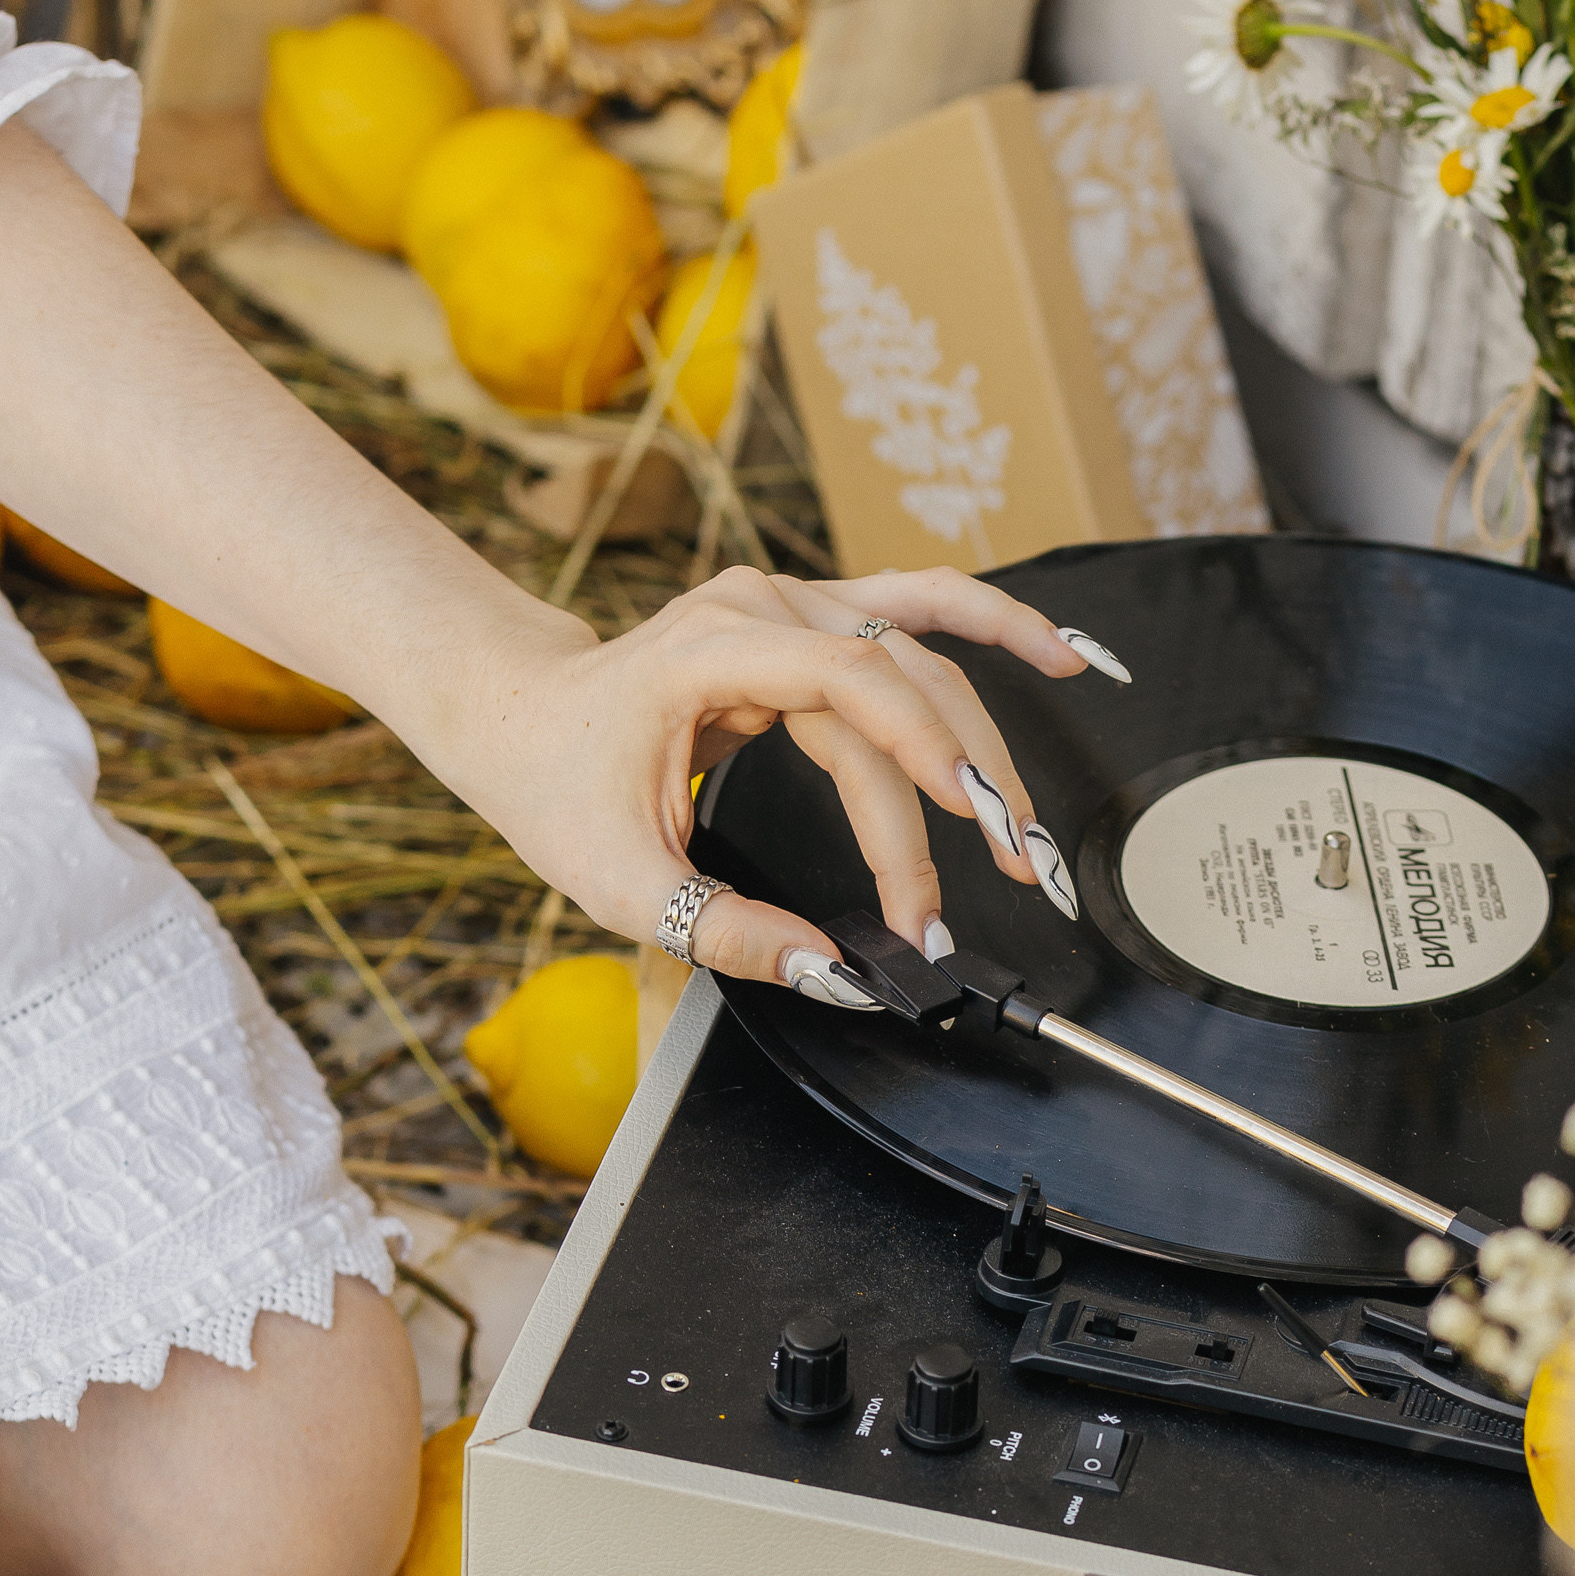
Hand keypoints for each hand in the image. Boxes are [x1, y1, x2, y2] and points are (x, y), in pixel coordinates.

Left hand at [458, 564, 1124, 997]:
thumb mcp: (624, 882)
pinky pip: (916, 611)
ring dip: (987, 731)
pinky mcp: (809, 619)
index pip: (850, 691)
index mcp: (711, 649)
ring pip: (922, 652)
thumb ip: (729, 932)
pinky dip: (990, 627)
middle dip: (964, 782)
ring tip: (1027, 817)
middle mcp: (759, 607)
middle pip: (899, 683)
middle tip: (1011, 872)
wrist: (515, 714)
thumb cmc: (555, 782)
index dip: (916, 774)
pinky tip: (1058, 653)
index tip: (951, 866)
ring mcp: (788, 603)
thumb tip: (830, 972)